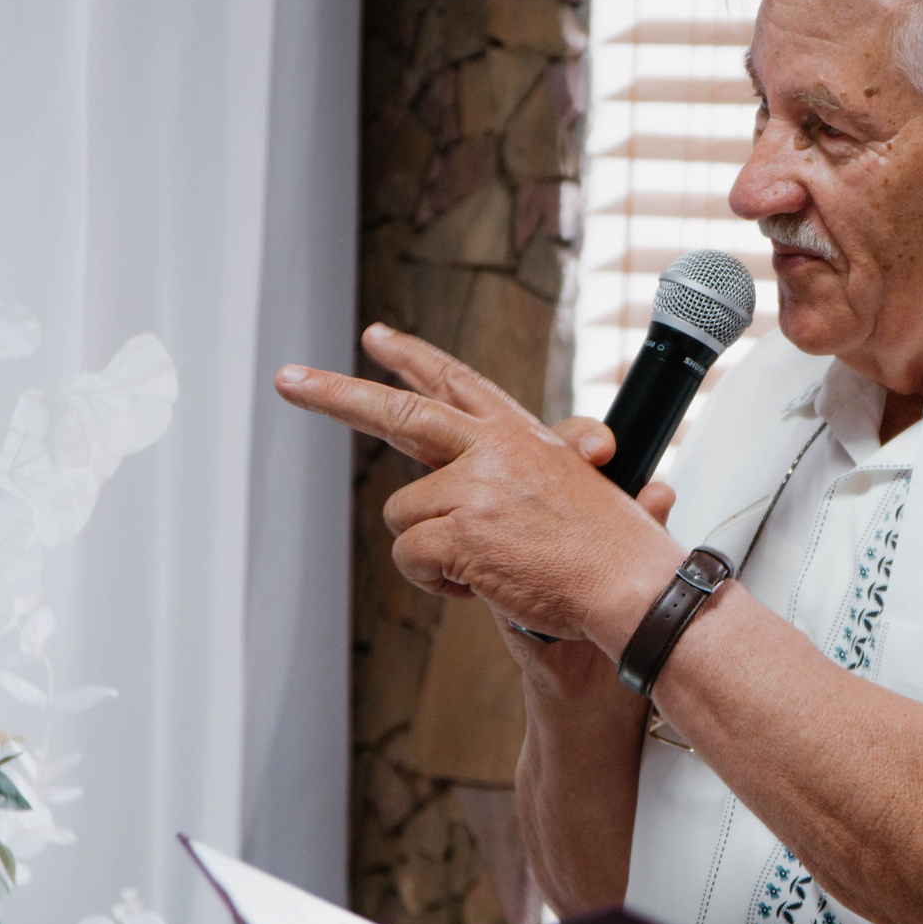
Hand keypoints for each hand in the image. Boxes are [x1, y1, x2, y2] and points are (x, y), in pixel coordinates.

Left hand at [273, 324, 680, 655]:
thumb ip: (552, 463)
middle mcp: (495, 449)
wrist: (633, 584)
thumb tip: (564, 452)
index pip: (459, 385)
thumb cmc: (616, 547)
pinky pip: (412, 557)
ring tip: (491, 564)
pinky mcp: (462, 529)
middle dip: (336, 396)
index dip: (414, 360)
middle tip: (288, 379)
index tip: (378, 339)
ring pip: (403, 515)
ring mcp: (476, 486)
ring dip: (432, 550)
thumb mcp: (590, 483)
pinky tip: (487, 584)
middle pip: (401, 415)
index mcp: (522, 434)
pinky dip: (440, 581)